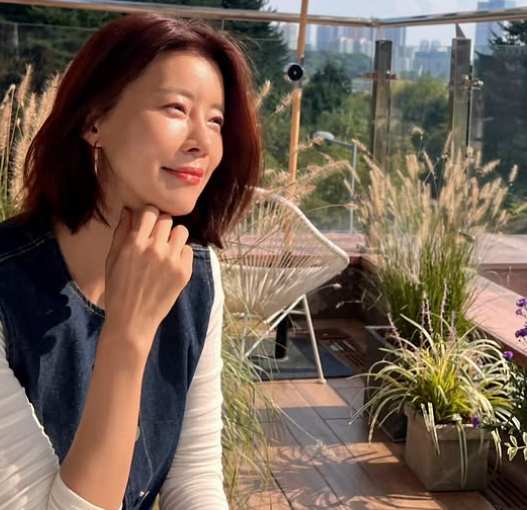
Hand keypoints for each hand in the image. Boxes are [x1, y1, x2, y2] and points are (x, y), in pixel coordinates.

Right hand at [103, 205, 192, 354]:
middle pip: (167, 219)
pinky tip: (171, 264)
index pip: (150, 211)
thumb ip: (121, 232)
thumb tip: (128, 210)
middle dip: (161, 225)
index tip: (147, 223)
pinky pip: (189, 250)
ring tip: (166, 249)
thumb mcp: (112, 258)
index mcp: (135, 243)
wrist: (132, 320)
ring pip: (181, 231)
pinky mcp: (184, 272)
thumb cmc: (118, 289)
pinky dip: (181, 254)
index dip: (149, 215)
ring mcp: (172, 260)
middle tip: (156, 238)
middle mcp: (155, 248)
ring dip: (174, 237)